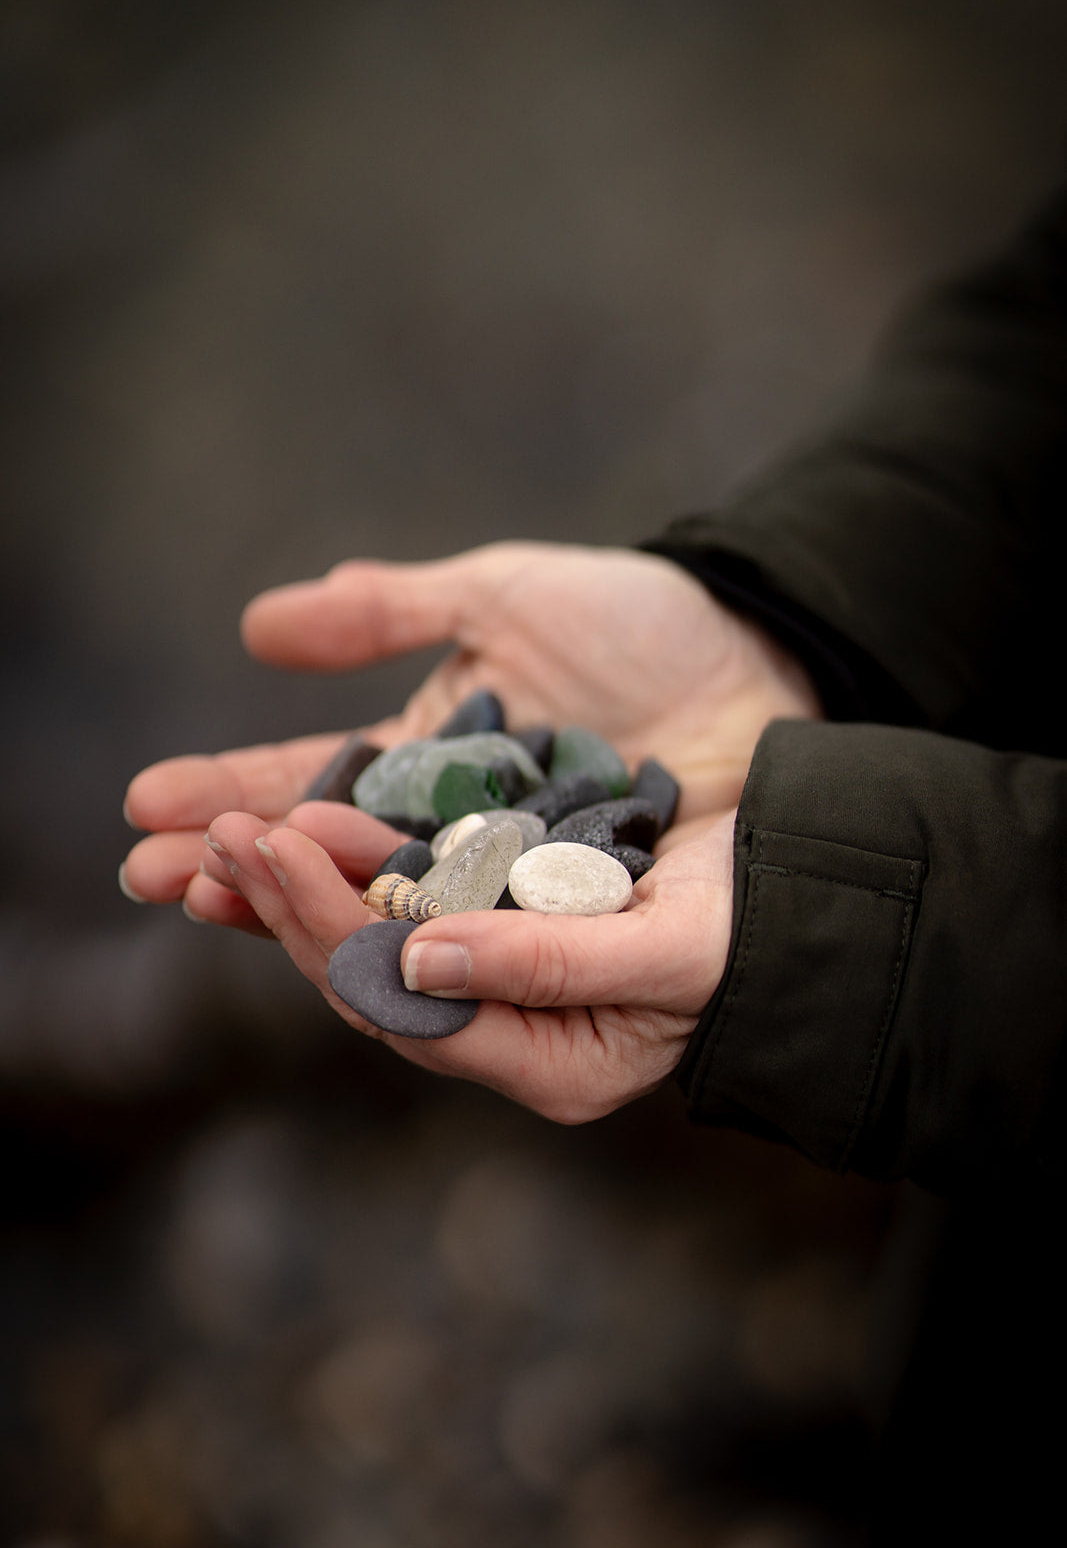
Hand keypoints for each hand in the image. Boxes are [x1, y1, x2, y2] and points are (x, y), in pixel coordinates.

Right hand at [122, 541, 819, 927]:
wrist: (759, 655)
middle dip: (240, 864)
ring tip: (222, 895)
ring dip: (304, 905)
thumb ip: (389, 611)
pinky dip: (420, 940)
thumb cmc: (634, 621)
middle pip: (328, 858)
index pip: (306, 781)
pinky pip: (489, 935)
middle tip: (153, 873)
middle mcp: (453, 834)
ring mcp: (511, 881)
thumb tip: (254, 626)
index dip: (226, 795)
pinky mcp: (574, 916)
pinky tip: (356, 945)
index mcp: (425, 759)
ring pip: (390, 906)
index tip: (146, 808)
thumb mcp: (501, 597)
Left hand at [198, 802, 736, 1120]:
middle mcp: (511, 1030)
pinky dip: (354, 857)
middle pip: (373, 977)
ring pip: (379, 936)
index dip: (329, 928)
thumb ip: (554, 965)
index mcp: (549, 1062)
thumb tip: (419, 960)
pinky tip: (301, 814)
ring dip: (306, 878)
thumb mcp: (672, 947)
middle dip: (291, 902)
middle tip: (216, 829)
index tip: (269, 844)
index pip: (407, 1008)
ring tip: (229, 821)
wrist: (804, 882)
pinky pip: (409, 897)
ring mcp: (503, 974)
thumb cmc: (758, 926)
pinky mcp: (501, 916)